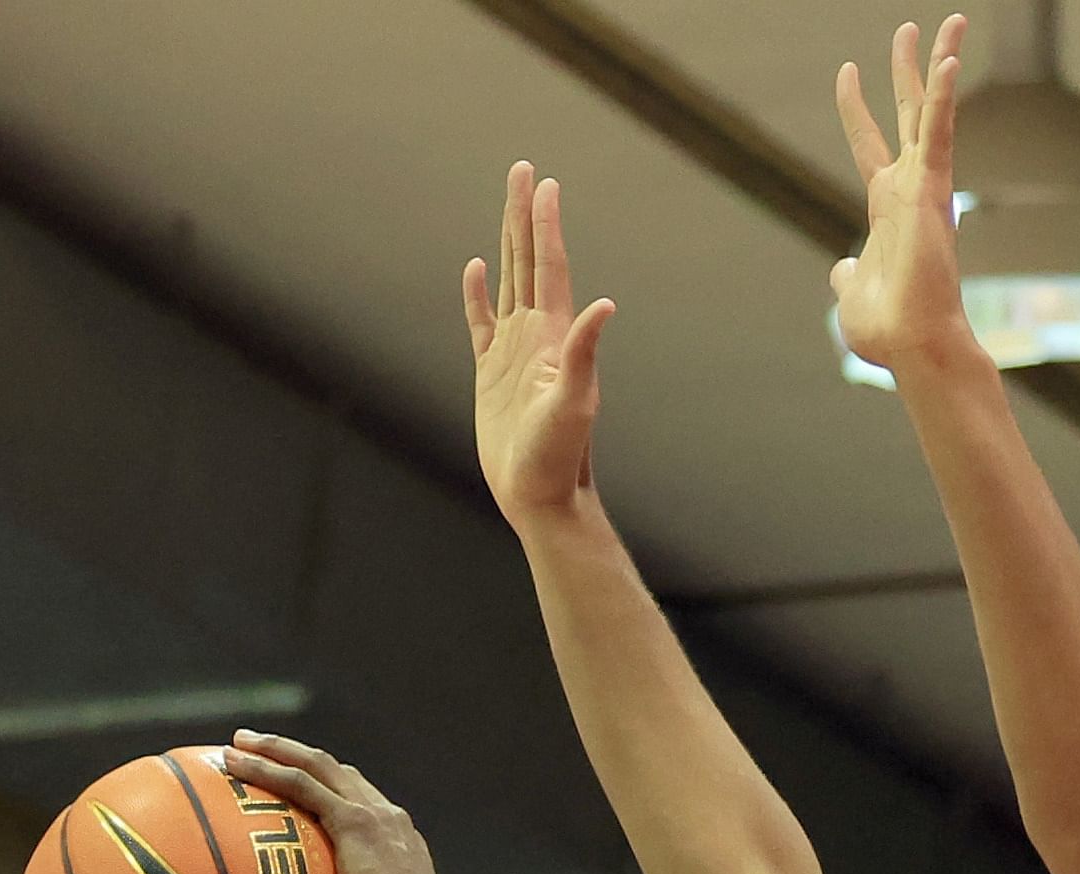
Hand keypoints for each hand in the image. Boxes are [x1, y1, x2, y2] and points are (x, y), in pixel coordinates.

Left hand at [220, 735, 452, 873]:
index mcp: (395, 832)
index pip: (356, 794)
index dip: (323, 781)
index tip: (295, 777)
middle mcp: (384, 812)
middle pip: (332, 769)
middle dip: (292, 752)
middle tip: (254, 745)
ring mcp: (370, 813)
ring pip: (314, 765)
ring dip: (273, 750)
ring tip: (237, 746)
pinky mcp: (352, 822)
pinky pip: (300, 785)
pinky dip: (266, 770)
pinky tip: (235, 765)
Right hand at [462, 160, 616, 528]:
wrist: (541, 497)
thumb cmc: (560, 457)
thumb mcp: (574, 403)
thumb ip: (584, 353)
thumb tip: (605, 305)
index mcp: (554, 336)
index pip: (548, 266)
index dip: (546, 224)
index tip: (545, 182)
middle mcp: (536, 336)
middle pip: (528, 260)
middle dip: (525, 215)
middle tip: (523, 170)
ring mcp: (513, 352)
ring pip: (508, 282)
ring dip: (507, 242)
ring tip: (508, 203)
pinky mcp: (491, 374)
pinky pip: (480, 322)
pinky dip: (476, 294)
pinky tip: (474, 269)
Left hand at [828, 18, 974, 375]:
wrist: (911, 344)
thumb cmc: (889, 331)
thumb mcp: (852, 294)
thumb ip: (847, 275)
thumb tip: (840, 269)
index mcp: (887, 208)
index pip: (870, 144)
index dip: (856, 107)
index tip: (846, 71)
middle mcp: (909, 189)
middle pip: (910, 114)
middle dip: (909, 70)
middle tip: (910, 27)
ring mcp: (924, 187)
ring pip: (932, 111)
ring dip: (939, 65)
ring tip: (950, 22)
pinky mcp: (933, 190)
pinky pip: (940, 132)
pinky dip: (944, 97)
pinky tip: (949, 59)